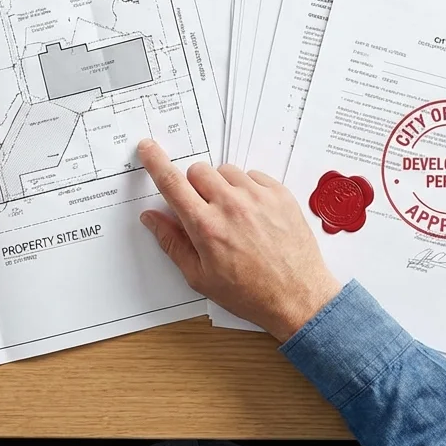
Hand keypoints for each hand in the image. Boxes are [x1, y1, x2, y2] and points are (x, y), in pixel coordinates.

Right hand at [136, 139, 340, 340]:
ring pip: (225, 171)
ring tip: (233, 216)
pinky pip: (253, 176)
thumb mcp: (200, 277)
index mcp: (206, 227)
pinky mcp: (280, 194)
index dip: (155, 162)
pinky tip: (253, 214)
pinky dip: (247, 189)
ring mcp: (258, 197)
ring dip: (221, 187)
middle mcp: (231, 205)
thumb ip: (172, 243)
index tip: (148, 148)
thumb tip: (151, 218)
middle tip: (204, 210)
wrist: (297, 297)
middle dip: (194, 186)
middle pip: (198, 171)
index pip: (172, 184)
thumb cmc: (249, 293)